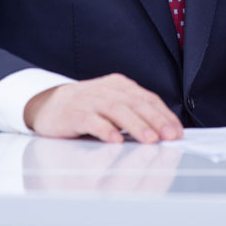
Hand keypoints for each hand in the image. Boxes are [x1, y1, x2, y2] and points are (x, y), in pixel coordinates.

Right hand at [23, 73, 182, 143]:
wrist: (48, 104)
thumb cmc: (86, 108)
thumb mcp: (112, 105)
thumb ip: (133, 114)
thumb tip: (163, 133)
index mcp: (120, 86)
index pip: (147, 98)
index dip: (164, 114)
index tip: (177, 131)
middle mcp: (106, 89)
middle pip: (135, 103)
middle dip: (155, 120)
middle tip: (169, 136)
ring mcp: (89, 100)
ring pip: (116, 110)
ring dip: (135, 125)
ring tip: (150, 139)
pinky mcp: (73, 113)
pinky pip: (91, 120)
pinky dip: (104, 129)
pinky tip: (115, 140)